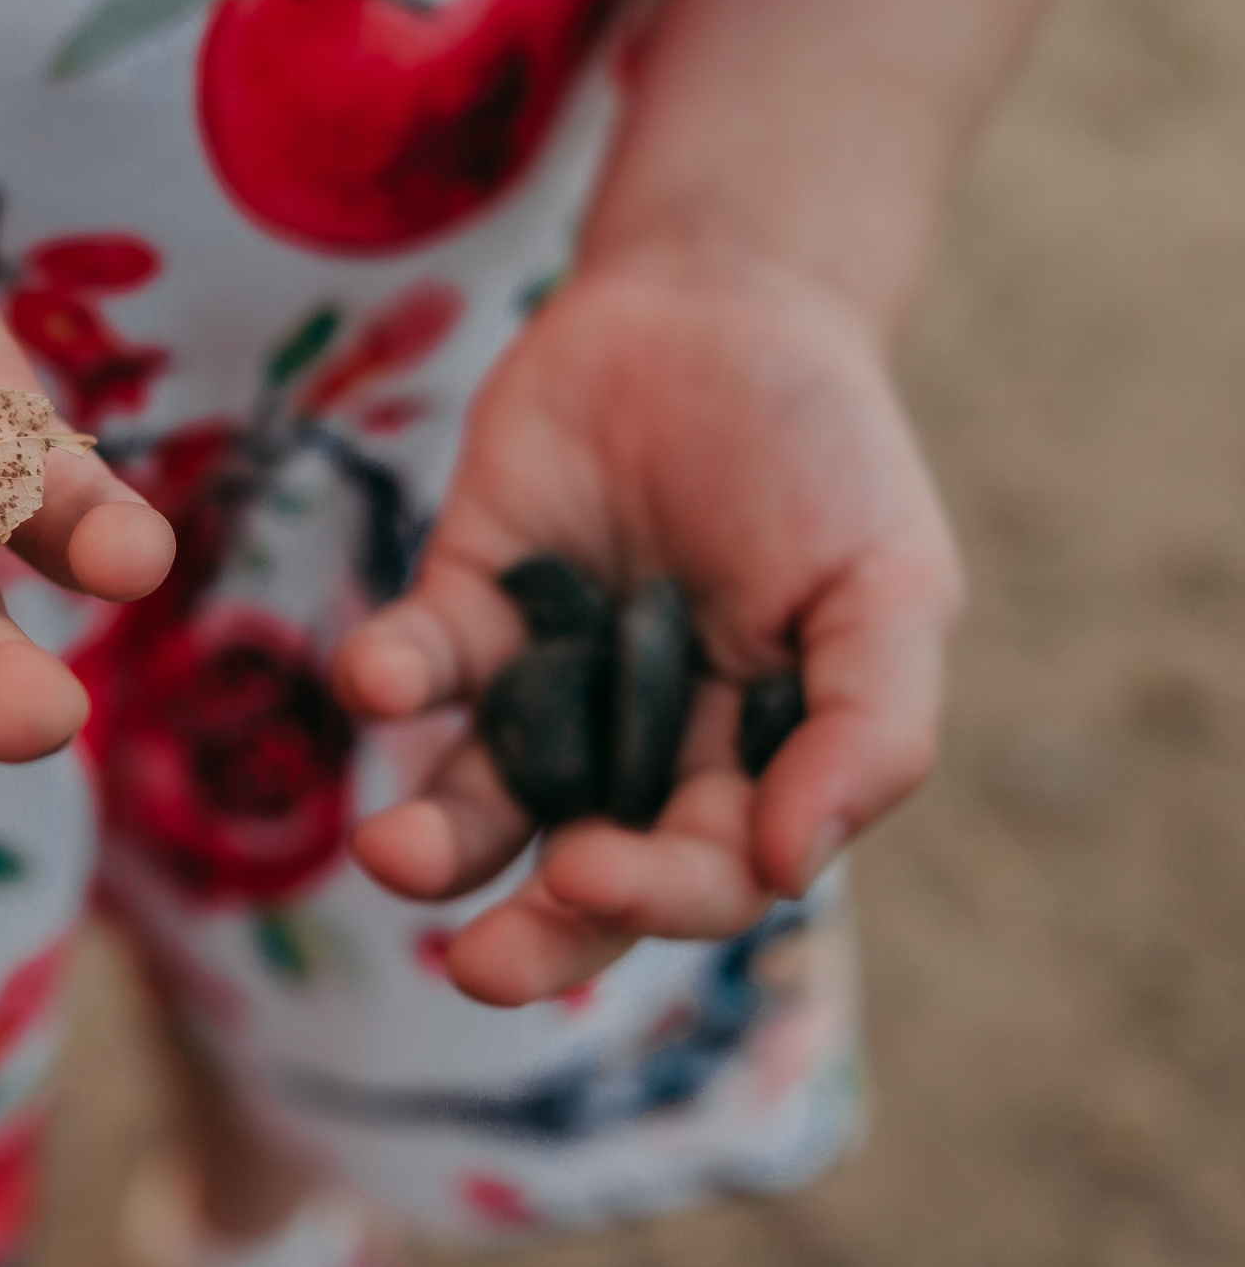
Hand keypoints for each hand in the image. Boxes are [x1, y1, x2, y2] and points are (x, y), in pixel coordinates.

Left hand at [330, 246, 961, 1005]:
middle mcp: (640, 748)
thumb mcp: (890, 583)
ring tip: (389, 857)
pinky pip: (419, 666)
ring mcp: (548, 681)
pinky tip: (375, 675)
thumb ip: (869, 729)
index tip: (592, 869)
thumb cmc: (825, 452)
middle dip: (533, 934)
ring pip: (480, 800)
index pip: (705, 871)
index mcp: (753, 764)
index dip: (654, 890)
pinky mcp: (466, 602)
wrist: (719, 299)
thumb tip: (797, 867)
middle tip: (475, 967)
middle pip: (581, 875)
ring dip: (435, 843)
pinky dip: (393, 677)